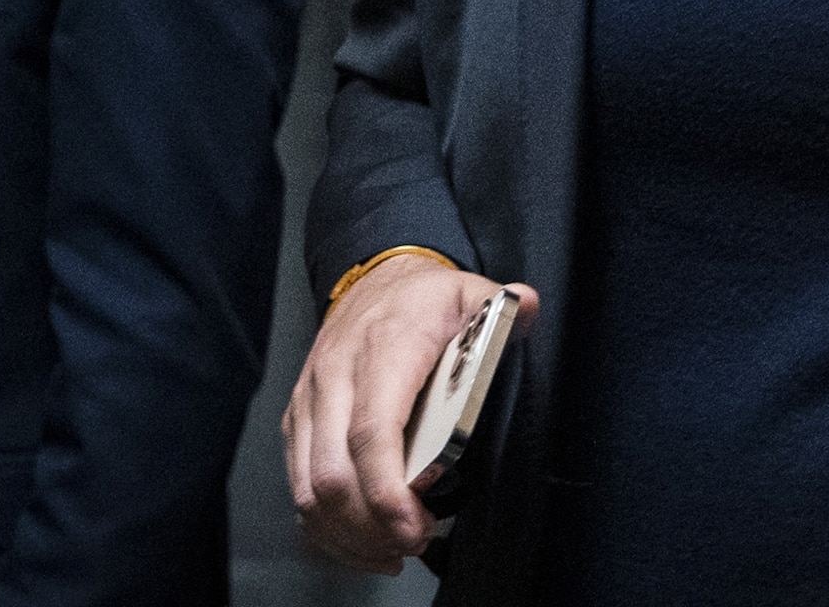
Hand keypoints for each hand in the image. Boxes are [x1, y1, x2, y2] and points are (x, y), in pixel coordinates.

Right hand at [284, 254, 537, 572]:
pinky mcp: (300, 423)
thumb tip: (529, 308)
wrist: (372, 280)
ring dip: (349, 533)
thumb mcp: (467, 292)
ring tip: (393, 548)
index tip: (413, 525)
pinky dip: (327, 528)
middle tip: (416, 539)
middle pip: (333, 475)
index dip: (386, 490)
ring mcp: (311, 403)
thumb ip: (500, 307)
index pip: (371, 432)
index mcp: (381, 351)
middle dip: (372, 524)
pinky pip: (299, 488)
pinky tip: (365, 541)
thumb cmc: (418, 299)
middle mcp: (335, 378)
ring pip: (308, 490)